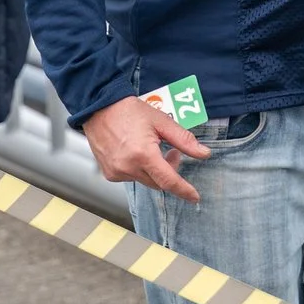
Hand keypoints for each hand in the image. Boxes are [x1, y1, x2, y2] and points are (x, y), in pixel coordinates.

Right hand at [83, 95, 210, 202]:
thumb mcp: (161, 121)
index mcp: (143, 155)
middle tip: (172, 152)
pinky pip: (131, 177)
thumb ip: (183, 140)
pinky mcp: (109, 173)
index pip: (169, 181)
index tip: (194, 197)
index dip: (184, 190)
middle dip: (170, 171)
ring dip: (153, 170)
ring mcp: (117, 172)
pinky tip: (134, 152)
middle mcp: (128, 167)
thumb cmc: (130, 111)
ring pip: (145, 180)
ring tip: (151, 148)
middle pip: (158, 182)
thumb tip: (204, 153)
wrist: (99, 107)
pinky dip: (138, 169)